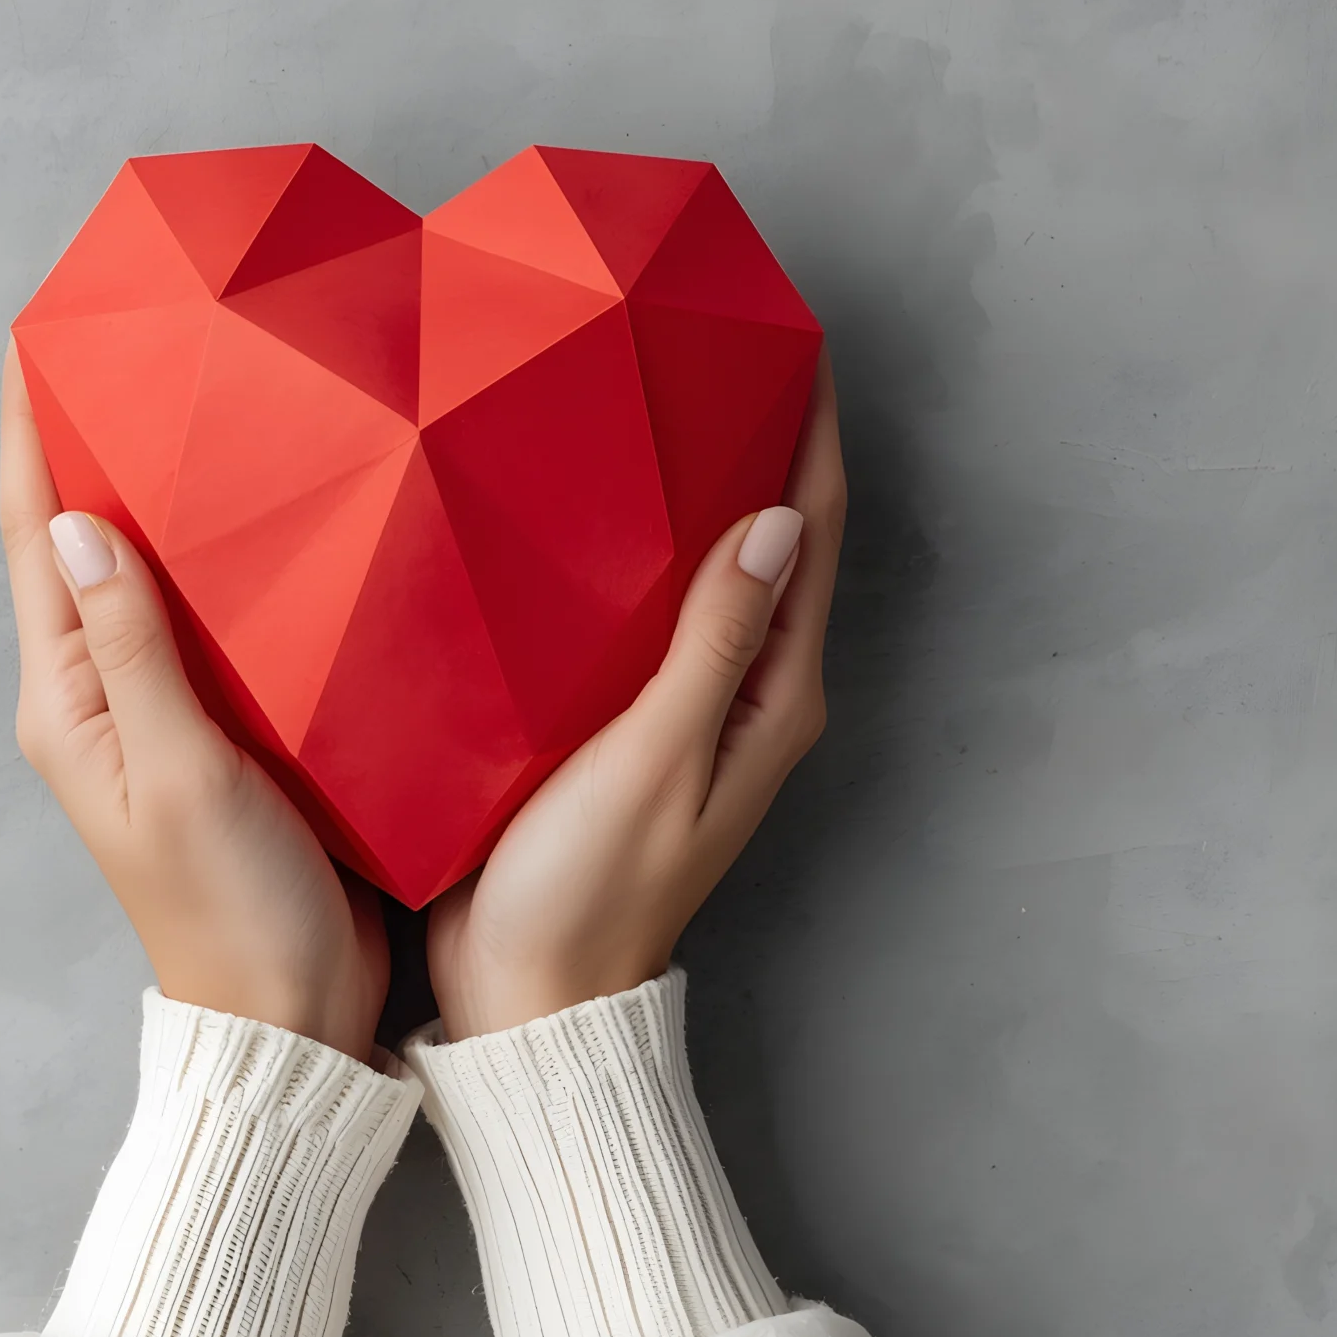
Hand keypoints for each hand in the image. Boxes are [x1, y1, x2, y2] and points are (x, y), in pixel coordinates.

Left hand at [0, 343, 389, 1061]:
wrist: (291, 1010)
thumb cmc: (231, 907)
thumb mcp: (180, 771)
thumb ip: (135, 648)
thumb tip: (75, 521)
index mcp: (67, 702)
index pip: (34, 538)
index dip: (29, 436)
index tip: (32, 338)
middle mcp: (99, 695)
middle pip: (78, 541)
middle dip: (87, 439)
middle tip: (119, 339)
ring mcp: (159, 711)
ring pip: (144, 572)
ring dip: (152, 487)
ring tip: (183, 393)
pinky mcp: (221, 727)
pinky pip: (205, 616)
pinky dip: (216, 551)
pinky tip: (254, 508)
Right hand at [426, 356, 846, 1040]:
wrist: (525, 996)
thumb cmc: (590, 888)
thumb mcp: (658, 756)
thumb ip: (715, 642)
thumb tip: (776, 519)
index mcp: (777, 697)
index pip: (812, 537)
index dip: (812, 435)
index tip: (797, 340)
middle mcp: (748, 694)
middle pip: (771, 542)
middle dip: (759, 442)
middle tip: (716, 343)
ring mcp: (688, 708)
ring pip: (707, 569)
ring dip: (696, 488)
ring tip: (656, 394)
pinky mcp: (622, 718)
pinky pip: (646, 608)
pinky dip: (635, 546)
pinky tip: (587, 505)